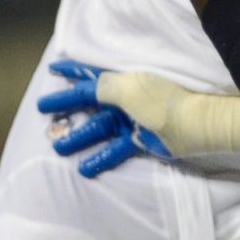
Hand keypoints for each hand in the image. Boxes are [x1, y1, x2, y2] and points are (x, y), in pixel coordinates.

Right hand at [37, 59, 173, 177]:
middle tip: (44, 115)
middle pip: (88, 104)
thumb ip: (102, 88)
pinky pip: (114, 150)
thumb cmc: (160, 101)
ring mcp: (131, 121)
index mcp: (121, 82)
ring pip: (97, 129)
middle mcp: (124, 100)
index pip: (89, 76)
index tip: (52, 70)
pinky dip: (99, 159)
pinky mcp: (139, 141)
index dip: (71, 71)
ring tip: (59, 148)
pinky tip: (84, 169)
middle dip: (66, 108)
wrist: (195, 123)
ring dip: (78, 138)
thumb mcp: (127, 89)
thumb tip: (86, 88)